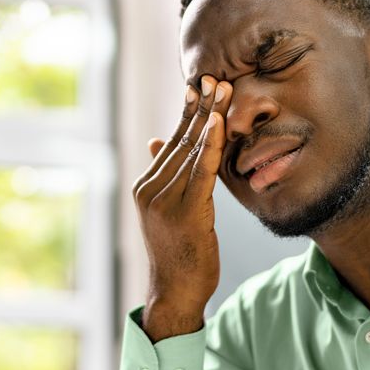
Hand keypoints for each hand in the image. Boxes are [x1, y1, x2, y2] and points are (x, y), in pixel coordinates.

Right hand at [132, 75, 232, 341]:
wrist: (175, 292)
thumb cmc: (178, 253)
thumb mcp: (167, 211)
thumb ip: (165, 176)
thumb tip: (157, 140)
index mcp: (145, 187)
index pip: (171, 143)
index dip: (187, 113)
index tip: (199, 85)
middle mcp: (150, 190)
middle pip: (181, 141)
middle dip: (200, 107)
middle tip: (215, 77)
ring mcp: (164, 202)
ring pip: (192, 151)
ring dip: (210, 117)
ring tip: (224, 90)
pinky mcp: (184, 213)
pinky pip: (202, 172)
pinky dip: (212, 145)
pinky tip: (220, 123)